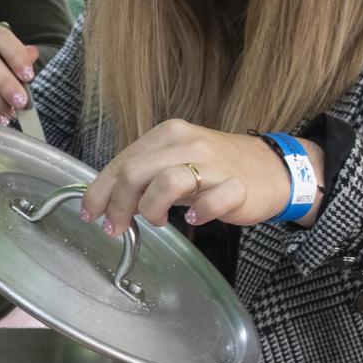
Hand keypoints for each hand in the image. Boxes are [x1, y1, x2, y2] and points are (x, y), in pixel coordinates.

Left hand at [79, 120, 325, 235]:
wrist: (272, 169)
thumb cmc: (216, 169)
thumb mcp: (174, 164)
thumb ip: (143, 177)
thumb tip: (106, 201)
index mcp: (168, 134)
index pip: (122, 161)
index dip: (100, 191)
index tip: (90, 214)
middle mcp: (188, 143)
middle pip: (135, 172)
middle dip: (117, 205)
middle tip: (115, 228)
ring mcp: (214, 164)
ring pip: (167, 182)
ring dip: (151, 209)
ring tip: (155, 221)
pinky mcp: (237, 186)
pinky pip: (211, 202)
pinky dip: (198, 214)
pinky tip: (193, 220)